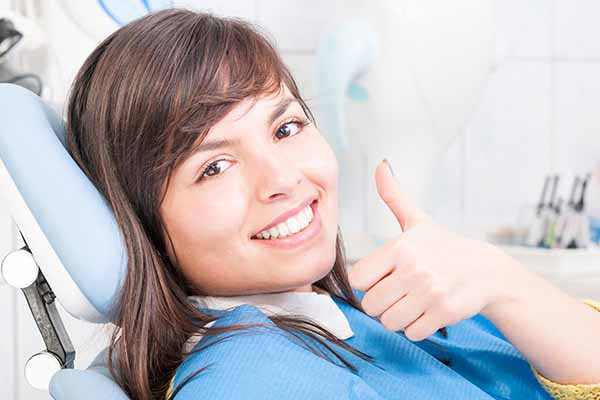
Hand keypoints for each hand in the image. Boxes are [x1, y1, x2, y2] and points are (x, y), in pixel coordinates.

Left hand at [347, 159, 520, 340]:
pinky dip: (416, 327)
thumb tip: (381, 164)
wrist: (486, 270)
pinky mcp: (443, 313)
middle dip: (383, 302)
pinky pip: (411, 333)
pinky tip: (427, 311)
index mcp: (400, 247)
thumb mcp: (417, 221)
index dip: (369, 281)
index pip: (359, 279)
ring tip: (414, 301)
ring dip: (398, 316)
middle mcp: (413, 269)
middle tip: (400, 291)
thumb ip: (394, 196)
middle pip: (371, 305)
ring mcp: (429, 293)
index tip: (384, 276)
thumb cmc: (444, 246)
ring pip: (389, 322)